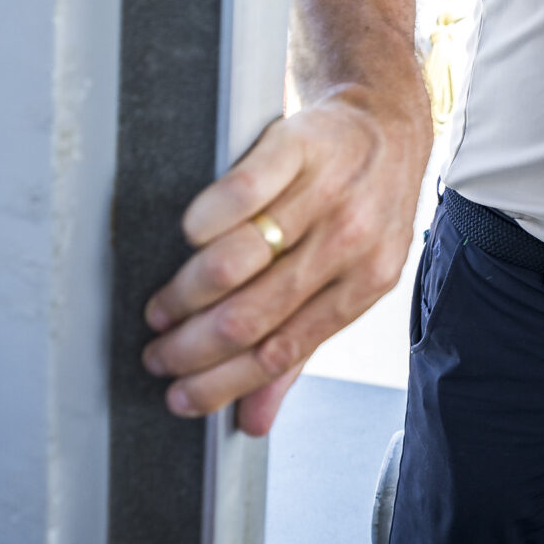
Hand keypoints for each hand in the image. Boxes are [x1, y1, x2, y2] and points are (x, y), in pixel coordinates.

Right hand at [141, 91, 428, 436]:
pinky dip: (206, 219)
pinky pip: (242, 189)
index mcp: (365, 284)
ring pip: (239, 259)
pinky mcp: (300, 143)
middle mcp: (351, 241)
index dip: (221, 380)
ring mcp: (328, 192)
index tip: (178, 394)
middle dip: (192, 346)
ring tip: (161, 307)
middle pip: (253, 312)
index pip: (282, 349)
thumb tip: (253, 421)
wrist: (385, 123)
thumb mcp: (348, 280)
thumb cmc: (360, 208)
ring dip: (187, 292)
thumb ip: (299, 349)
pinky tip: (187, 237)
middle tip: (157, 352)